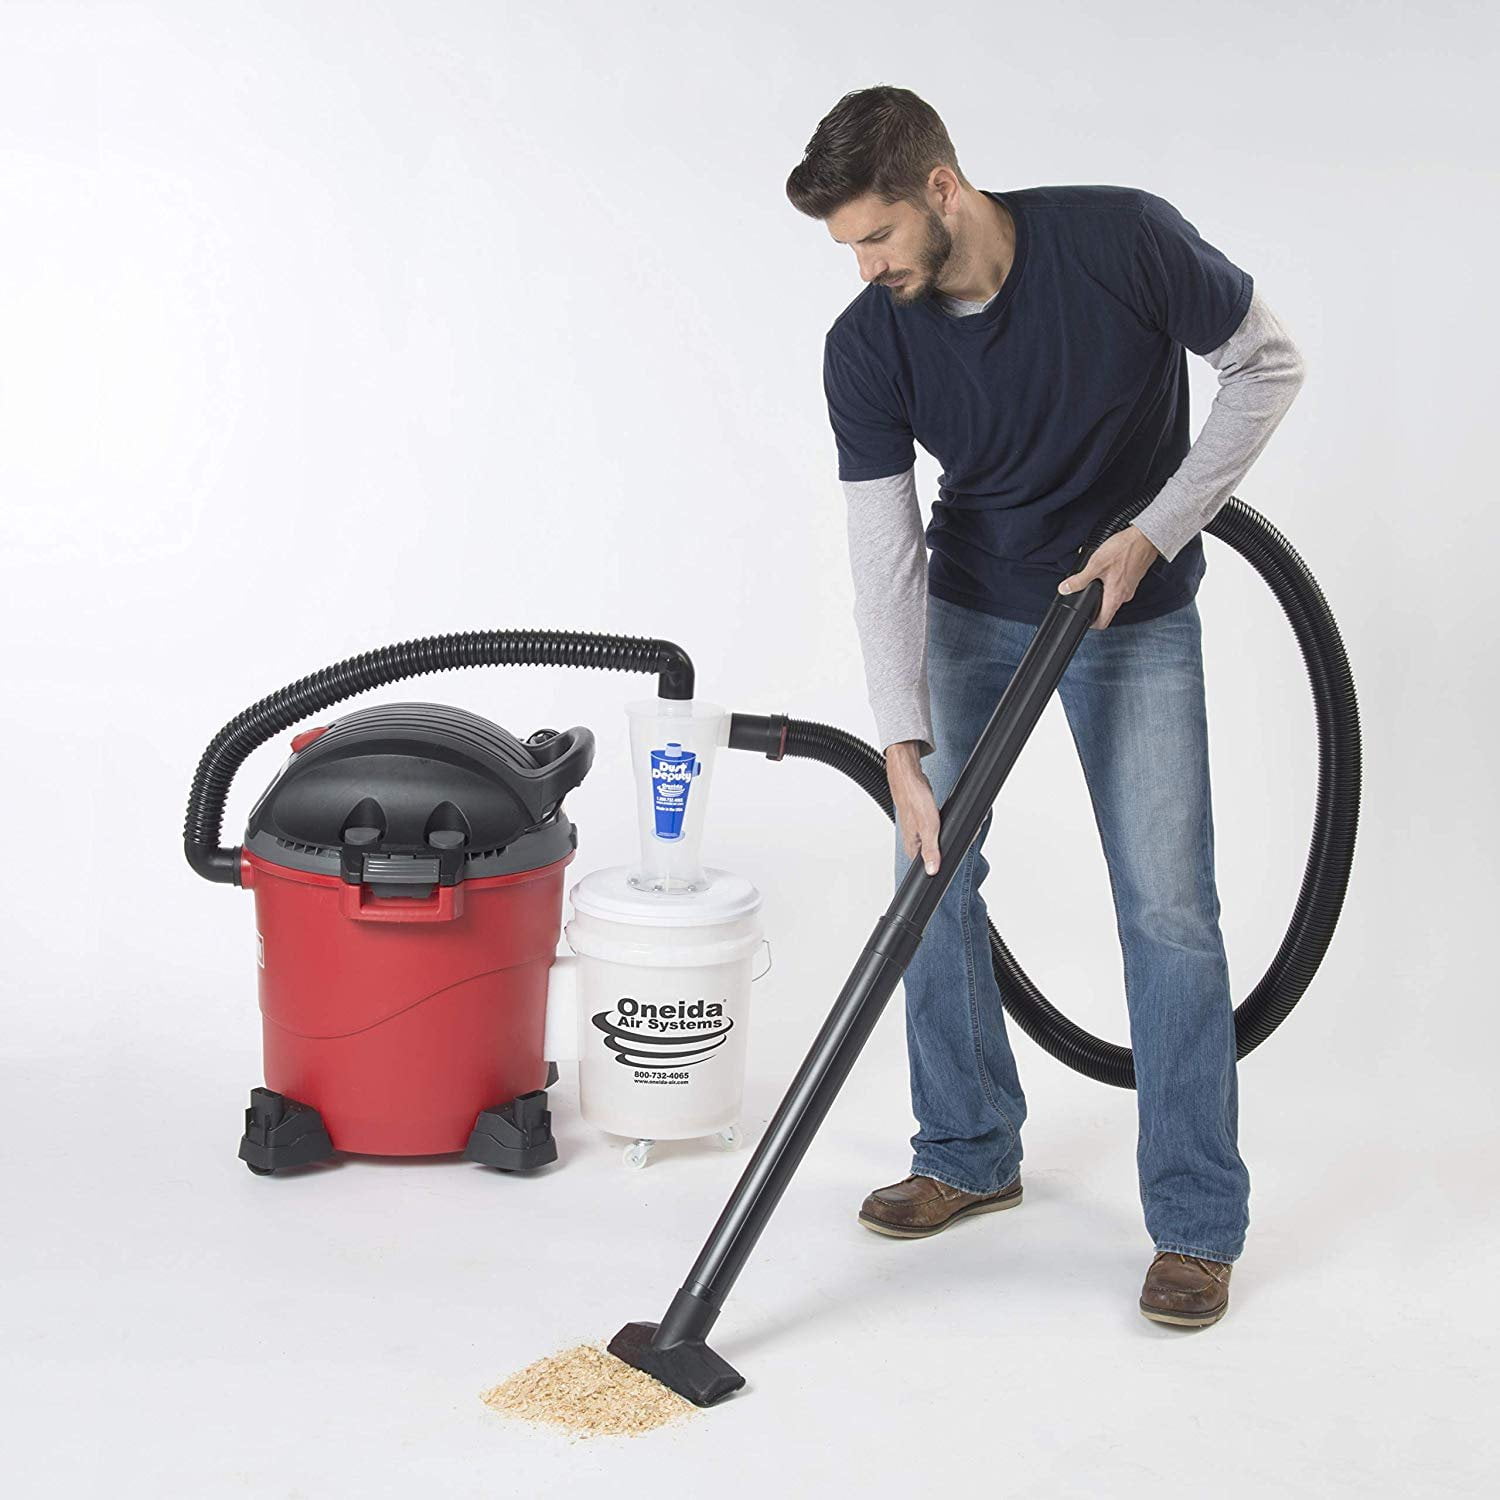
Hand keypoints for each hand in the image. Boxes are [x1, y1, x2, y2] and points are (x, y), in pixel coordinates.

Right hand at [886, 741, 940, 874]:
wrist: (909, 776)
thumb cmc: (914, 798)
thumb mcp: (928, 827)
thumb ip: (930, 850)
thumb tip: (932, 870)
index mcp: (912, 845)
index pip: (924, 865)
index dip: (938, 866)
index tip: (951, 862)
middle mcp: (913, 839)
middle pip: (932, 853)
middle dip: (946, 848)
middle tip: (961, 838)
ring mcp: (917, 828)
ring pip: (935, 839)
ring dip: (945, 835)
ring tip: (952, 827)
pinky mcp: (922, 818)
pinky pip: (935, 827)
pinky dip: (942, 825)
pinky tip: (946, 820)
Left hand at [1057, 525, 1160, 628]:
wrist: (1145, 538)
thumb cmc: (1124, 549)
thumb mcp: (1096, 564)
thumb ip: (1080, 579)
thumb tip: (1065, 589)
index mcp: (1115, 596)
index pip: (1103, 622)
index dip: (1091, 624)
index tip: (1083, 617)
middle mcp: (1124, 596)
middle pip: (1107, 609)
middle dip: (1094, 603)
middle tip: (1084, 594)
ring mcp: (1130, 588)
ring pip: (1112, 596)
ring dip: (1102, 590)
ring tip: (1094, 578)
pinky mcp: (1133, 579)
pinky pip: (1119, 586)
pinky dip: (1110, 582)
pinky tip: (1106, 570)